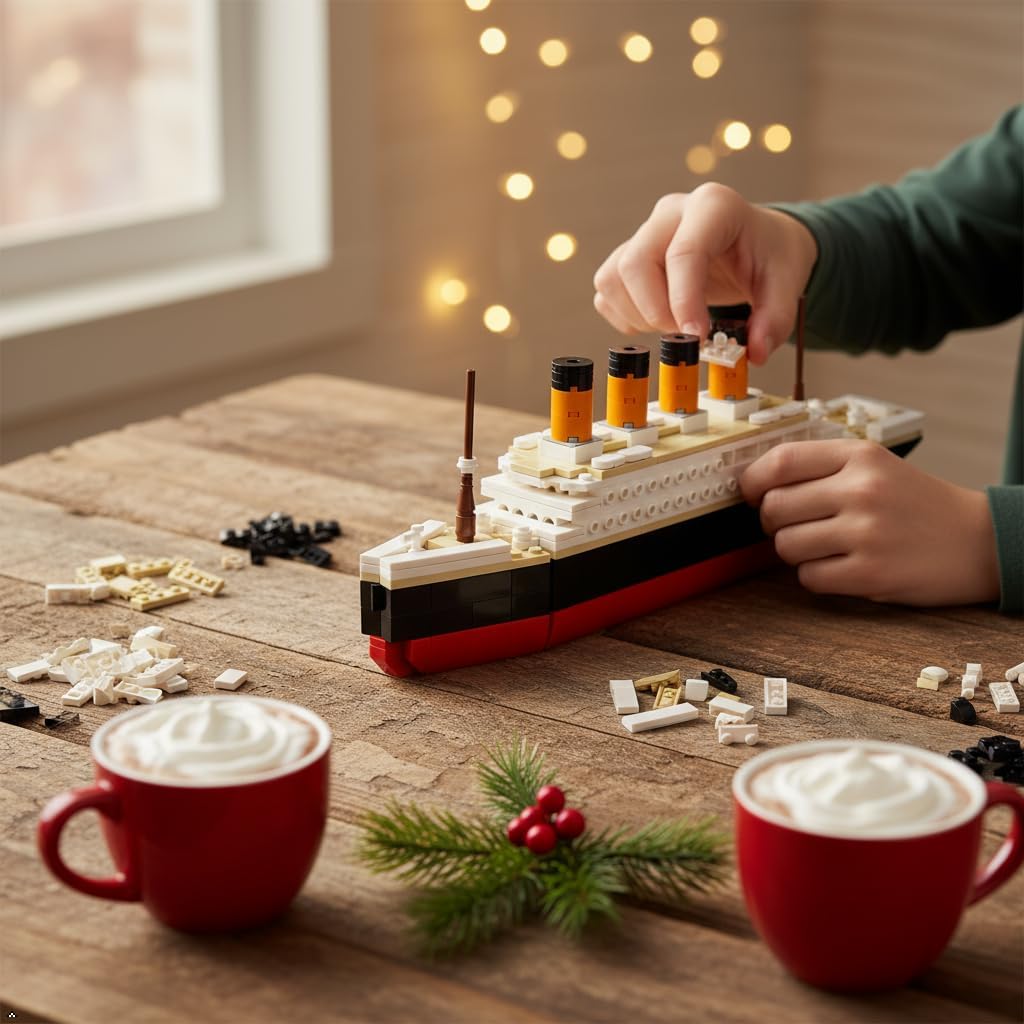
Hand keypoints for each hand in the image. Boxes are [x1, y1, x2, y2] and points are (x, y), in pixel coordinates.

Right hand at [593, 183, 817, 364]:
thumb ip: (775, 318)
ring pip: (613, 278)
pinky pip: (607, 291)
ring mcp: (644, 233)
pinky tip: (657, 321)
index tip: (697, 337)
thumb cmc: (769, 254)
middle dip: (655, 311)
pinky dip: (626, 315)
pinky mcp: (627, 256)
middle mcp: (671, 213)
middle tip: (686, 336)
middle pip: (635, 263)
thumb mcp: (787, 281)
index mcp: (714, 206)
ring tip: (675, 326)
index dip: (684, 300)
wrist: (756, 241)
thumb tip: (755, 353)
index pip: (684, 252)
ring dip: (638, 316)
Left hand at [740, 440, 1000, 605]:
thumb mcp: (876, 466)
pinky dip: (815, 576)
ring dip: (794, 551)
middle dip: (771, 521)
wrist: (977, 541)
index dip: (752, 480)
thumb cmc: (916, 504)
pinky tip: (839, 567)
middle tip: (789, 525)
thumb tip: (756, 483)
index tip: (748, 492)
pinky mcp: (870, 573)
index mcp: (860, 456)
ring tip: (822, 546)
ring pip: (786, 545)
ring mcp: (866, 533)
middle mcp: (862, 490)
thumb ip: (821, 468)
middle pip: (774, 507)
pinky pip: (809, 577)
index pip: (780, 461)